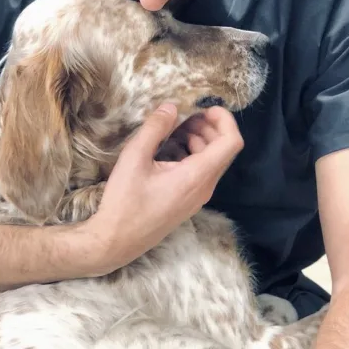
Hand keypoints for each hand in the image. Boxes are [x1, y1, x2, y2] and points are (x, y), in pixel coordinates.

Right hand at [88, 104, 243, 271]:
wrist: (116, 241)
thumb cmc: (124, 202)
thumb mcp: (134, 158)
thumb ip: (155, 129)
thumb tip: (171, 107)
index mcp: (196, 176)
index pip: (231, 142)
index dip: (224, 119)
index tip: (205, 107)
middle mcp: (204, 188)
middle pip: (223, 150)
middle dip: (209, 127)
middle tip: (185, 116)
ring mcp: (197, 198)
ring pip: (212, 162)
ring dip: (200, 141)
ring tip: (175, 130)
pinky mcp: (187, 203)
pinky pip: (201, 174)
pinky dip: (192, 156)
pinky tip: (168, 151)